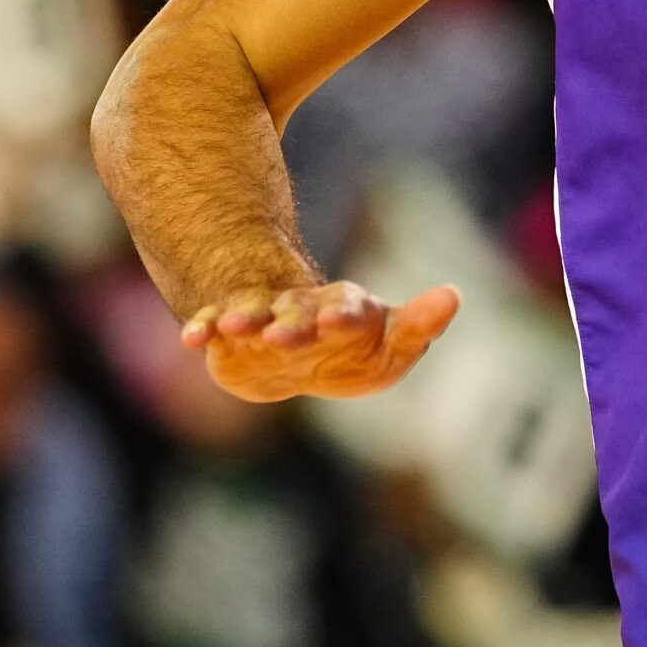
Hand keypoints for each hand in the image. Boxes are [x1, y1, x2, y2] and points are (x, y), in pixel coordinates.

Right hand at [180, 280, 459, 401]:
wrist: (294, 352)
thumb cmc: (351, 350)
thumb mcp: (390, 348)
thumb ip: (417, 326)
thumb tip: (453, 294)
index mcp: (345, 310)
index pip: (349, 308)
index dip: (344, 314)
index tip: (339, 321)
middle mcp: (302, 309)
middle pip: (297, 311)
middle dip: (292, 322)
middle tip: (281, 335)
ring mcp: (264, 320)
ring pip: (255, 313)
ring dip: (247, 317)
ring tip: (238, 325)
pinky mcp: (230, 336)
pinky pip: (215, 326)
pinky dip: (205, 328)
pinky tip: (194, 338)